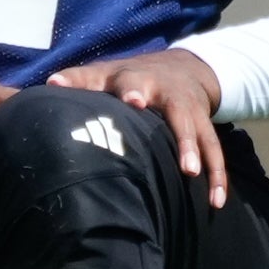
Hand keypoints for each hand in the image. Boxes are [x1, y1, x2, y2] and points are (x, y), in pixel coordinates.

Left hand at [46, 50, 228, 207]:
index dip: (133, 94)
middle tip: (182, 160)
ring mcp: (191, 112)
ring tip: (195, 178)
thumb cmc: (131, 78)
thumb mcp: (106, 73)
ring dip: (202, 157)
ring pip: (201, 134)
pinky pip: (215, 152)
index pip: (134, 85)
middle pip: (178, 113)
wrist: (182, 67)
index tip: (135, 103)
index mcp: (140, 81)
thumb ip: (79, 80)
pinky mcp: (206, 127)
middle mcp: (169, 95)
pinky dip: (218, 177)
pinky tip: (215, 202)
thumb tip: (50, 85)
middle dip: (181, 134)